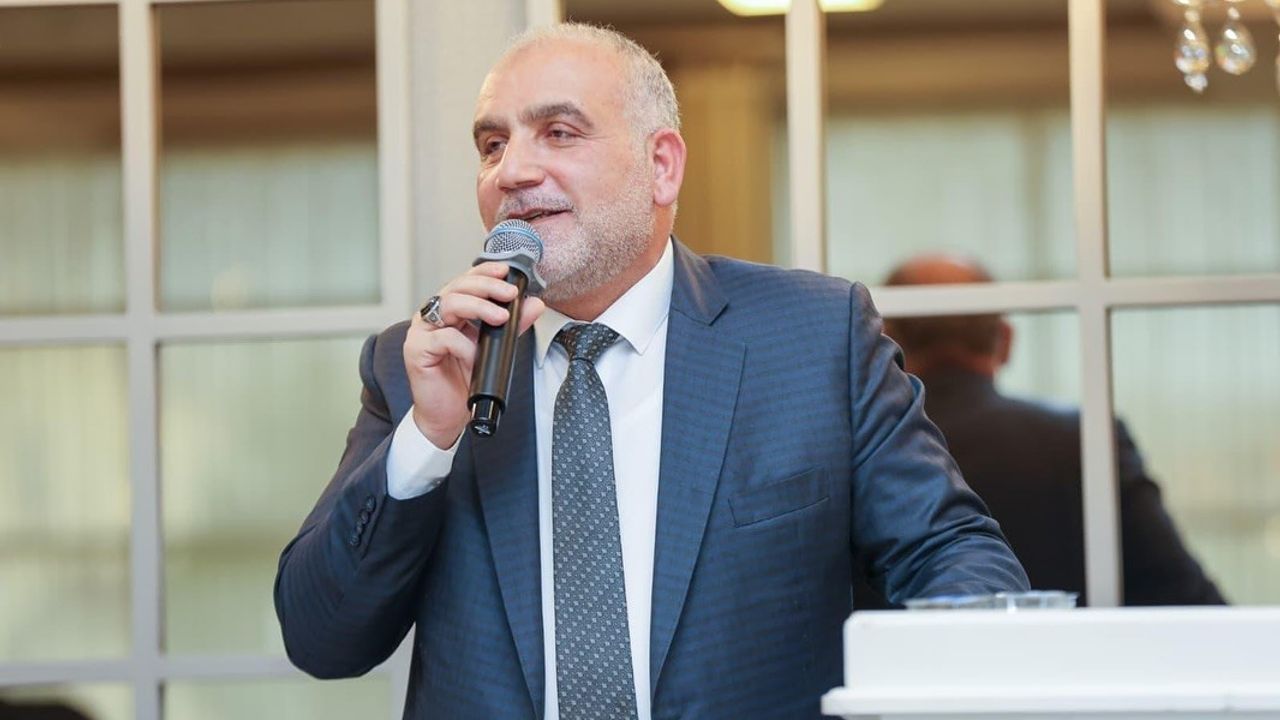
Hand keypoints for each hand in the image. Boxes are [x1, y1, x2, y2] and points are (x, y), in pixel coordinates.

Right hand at [403, 262, 545, 448]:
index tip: (505, 271)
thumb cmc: (464, 379)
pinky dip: (464, 345)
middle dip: (486, 287)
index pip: (465, 282)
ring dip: (479, 307)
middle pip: (457, 288)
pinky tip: (474, 356)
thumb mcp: (494, 348)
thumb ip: (512, 325)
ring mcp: (421, 331)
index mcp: (449, 311)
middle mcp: (432, 317)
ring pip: (449, 305)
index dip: (483, 272)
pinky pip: (443, 338)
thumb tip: (534, 304)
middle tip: (510, 294)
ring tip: (501, 318)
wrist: (447, 414)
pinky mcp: (416, 350)